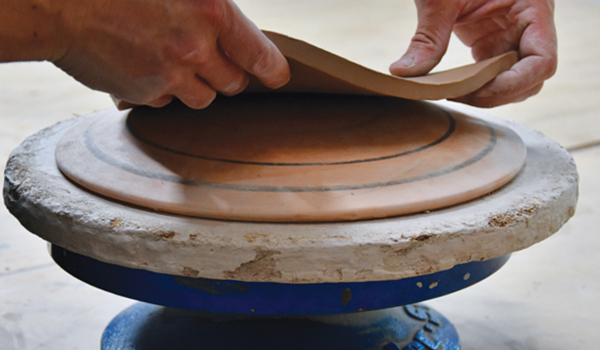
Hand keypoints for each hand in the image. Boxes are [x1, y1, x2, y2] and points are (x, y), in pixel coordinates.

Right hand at [51, 0, 289, 108]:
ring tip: (172, 60)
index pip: (260, 54)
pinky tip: (145, 67)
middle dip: (226, 75)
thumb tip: (231, 33)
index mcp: (211, 11)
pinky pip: (169, 103)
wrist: (62, 5)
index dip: (272, 69)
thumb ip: (208, 9)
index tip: (276, 77)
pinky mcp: (146, 93)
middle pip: (233, 83)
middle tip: (208, 59)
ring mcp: (171, 75)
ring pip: (204, 99)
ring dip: (196, 86)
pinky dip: (163, 91)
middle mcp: (196, 47)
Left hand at [390, 0, 556, 106]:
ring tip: (455, 93)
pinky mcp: (495, 44)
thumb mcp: (440, 0)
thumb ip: (427, 38)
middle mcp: (531, 26)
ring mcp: (514, 36)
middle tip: (459, 96)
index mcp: (533, 8)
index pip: (543, 61)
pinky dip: (480, 87)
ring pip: (518, 82)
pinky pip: (497, 75)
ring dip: (491, 95)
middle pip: (532, 78)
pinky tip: (455, 88)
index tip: (479, 90)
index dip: (515, 83)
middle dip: (499, 94)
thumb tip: (402, 73)